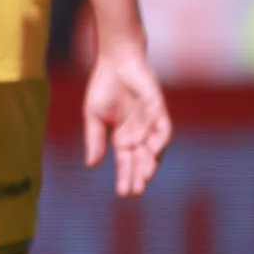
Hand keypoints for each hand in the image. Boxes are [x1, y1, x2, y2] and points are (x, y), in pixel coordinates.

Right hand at [83, 40, 171, 196]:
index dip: (125, 176)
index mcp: (123, 136)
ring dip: (150, 162)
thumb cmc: (104, 85)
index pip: (125, 161)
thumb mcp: (94, 116)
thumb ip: (95, 139)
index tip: (122, 194)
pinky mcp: (158, 108)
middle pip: (141, 159)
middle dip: (138, 175)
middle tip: (136, 192)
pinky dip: (159, 139)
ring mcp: (150, 121)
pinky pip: (162, 127)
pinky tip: (153, 151)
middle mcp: (139, 132)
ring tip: (144, 176)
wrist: (115, 59)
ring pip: (154, 147)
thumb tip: (91, 165)